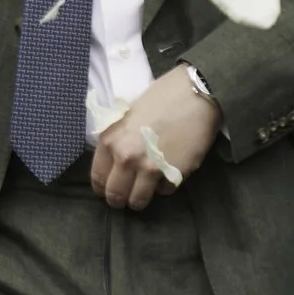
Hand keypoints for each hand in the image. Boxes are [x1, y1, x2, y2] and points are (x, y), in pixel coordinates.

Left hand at [92, 66, 219, 210]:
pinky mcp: (173, 174)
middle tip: (125, 199)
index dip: (103, 187)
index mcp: (110, 140)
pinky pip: (164, 192)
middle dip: (119, 200)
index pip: (98, 177)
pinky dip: (165, 187)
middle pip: (115, 195)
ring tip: (145, 193)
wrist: (195, 94)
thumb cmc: (162, 97)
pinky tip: (167, 174)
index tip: (108, 190)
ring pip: (138, 201)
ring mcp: (149, 168)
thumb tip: (115, 159)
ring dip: (140, 199)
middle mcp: (125, 157)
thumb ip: (118, 139)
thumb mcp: (128, 115)